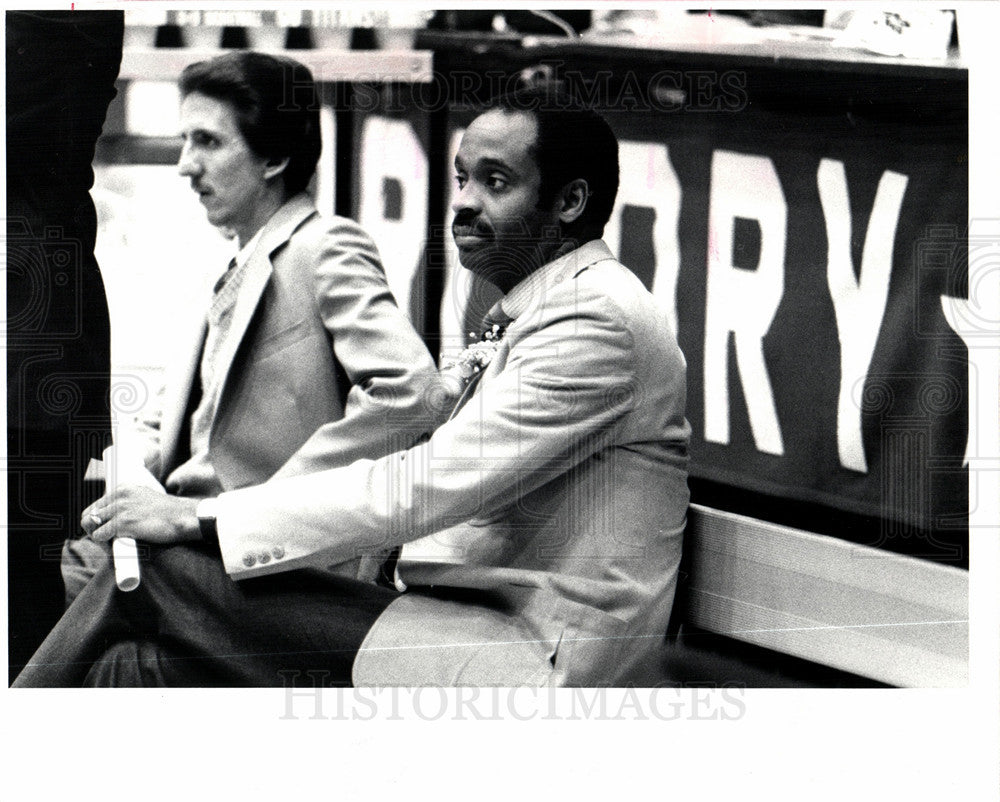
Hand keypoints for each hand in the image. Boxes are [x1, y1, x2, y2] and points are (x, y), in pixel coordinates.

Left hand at [81, 485, 200, 544]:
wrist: (184, 517)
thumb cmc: (170, 514)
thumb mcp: (147, 499)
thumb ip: (131, 504)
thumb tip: (119, 518)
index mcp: (124, 489)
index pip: (97, 505)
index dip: (99, 521)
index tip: (108, 530)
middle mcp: (119, 496)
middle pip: (89, 514)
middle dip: (93, 529)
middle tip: (107, 540)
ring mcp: (120, 509)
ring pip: (90, 524)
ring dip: (97, 537)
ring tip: (110, 545)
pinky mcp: (123, 523)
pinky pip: (99, 536)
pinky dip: (104, 545)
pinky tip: (116, 546)